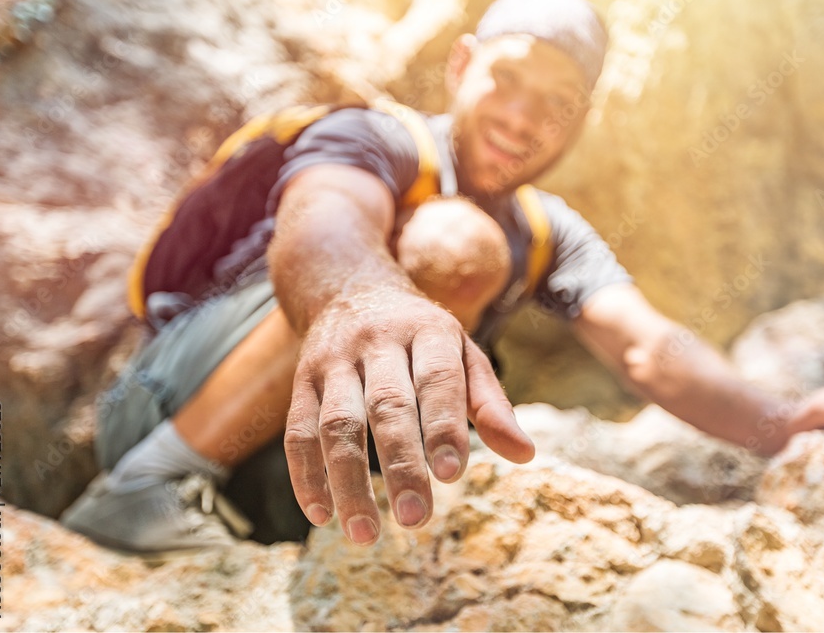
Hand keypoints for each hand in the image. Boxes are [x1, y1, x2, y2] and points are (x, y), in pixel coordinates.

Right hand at [283, 287, 534, 544]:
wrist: (351, 288)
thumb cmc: (422, 336)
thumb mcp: (463, 354)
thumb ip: (491, 403)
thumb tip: (525, 454)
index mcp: (427, 332)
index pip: (436, 380)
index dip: (443, 427)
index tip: (452, 476)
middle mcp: (377, 342)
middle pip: (386, 406)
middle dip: (400, 464)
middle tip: (416, 519)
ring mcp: (335, 361)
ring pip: (336, 424)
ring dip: (348, 482)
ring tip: (365, 534)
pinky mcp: (303, 381)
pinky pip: (298, 430)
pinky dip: (306, 475)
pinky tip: (322, 515)